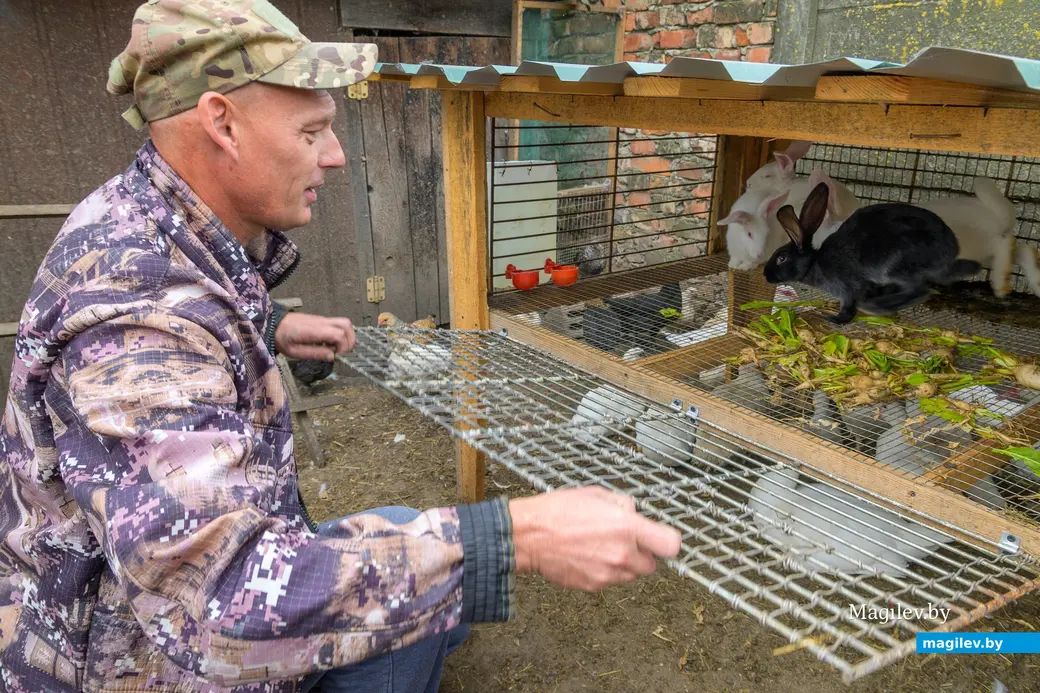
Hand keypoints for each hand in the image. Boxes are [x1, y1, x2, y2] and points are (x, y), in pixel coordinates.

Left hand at [274, 312, 355, 360]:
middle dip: (350, 340)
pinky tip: (332, 344)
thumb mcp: (295, 352)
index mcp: (314, 330)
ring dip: (348, 336)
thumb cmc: (282, 338)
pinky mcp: (322, 320)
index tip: (338, 356)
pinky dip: (341, 334)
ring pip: (345, 322)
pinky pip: (338, 324)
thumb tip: (333, 357)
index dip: (343, 346)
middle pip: (346, 324)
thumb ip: (315, 353)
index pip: (338, 334)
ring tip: (339, 348)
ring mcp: (323, 319)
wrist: (273, 323)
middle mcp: (321, 322)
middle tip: (343, 353)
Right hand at [508, 486, 681, 590]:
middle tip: (624, 541)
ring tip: (601, 547)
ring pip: (631, 575)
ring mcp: (608, 573)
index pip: (670, 545)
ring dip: (624, 564)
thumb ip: (622, 505)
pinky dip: (604, 572)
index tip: (660, 539)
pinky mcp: (594, 586)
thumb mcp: (596, 494)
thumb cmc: (558, 511)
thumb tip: (633, 513)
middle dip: (642, 554)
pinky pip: (610, 581)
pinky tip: (587, 556)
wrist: (529, 536)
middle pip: (652, 565)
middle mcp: (622, 554)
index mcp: (627, 527)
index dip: (667, 542)